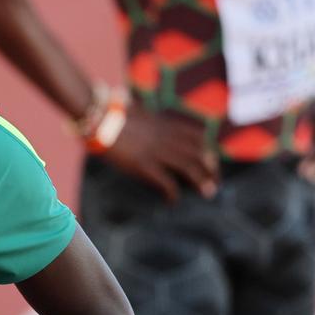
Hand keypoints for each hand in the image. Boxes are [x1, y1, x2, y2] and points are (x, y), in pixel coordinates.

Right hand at [101, 103, 217, 201]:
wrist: (99, 118)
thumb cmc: (112, 116)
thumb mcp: (139, 113)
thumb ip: (150, 121)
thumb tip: (151, 124)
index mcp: (166, 124)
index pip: (199, 137)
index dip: (209, 150)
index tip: (212, 162)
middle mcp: (167, 138)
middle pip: (199, 153)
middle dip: (211, 169)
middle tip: (215, 183)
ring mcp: (157, 151)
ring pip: (189, 167)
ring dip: (201, 181)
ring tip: (207, 193)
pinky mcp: (144, 165)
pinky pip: (166, 182)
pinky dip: (173, 193)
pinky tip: (173, 201)